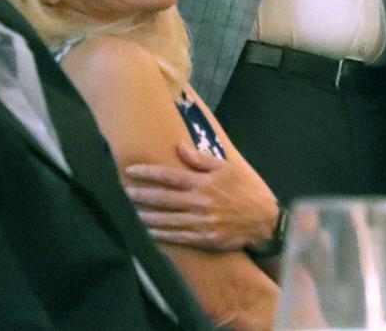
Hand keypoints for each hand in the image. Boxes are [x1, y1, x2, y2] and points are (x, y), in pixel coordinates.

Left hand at [124, 140, 279, 251]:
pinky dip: (161, 235)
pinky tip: (148, 232)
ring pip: (167, 220)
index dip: (148, 173)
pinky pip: (178, 237)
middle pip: (163, 199)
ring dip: (146, 217)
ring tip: (130, 213)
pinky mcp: (204, 239)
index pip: (169, 176)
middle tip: (123, 193)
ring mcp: (201, 223)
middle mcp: (199, 202)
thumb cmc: (244, 189)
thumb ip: (201, 159)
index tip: (131, 171)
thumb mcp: (226, 167)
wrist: (262, 219)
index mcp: (203, 182)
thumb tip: (179, 147)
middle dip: (141, 195)